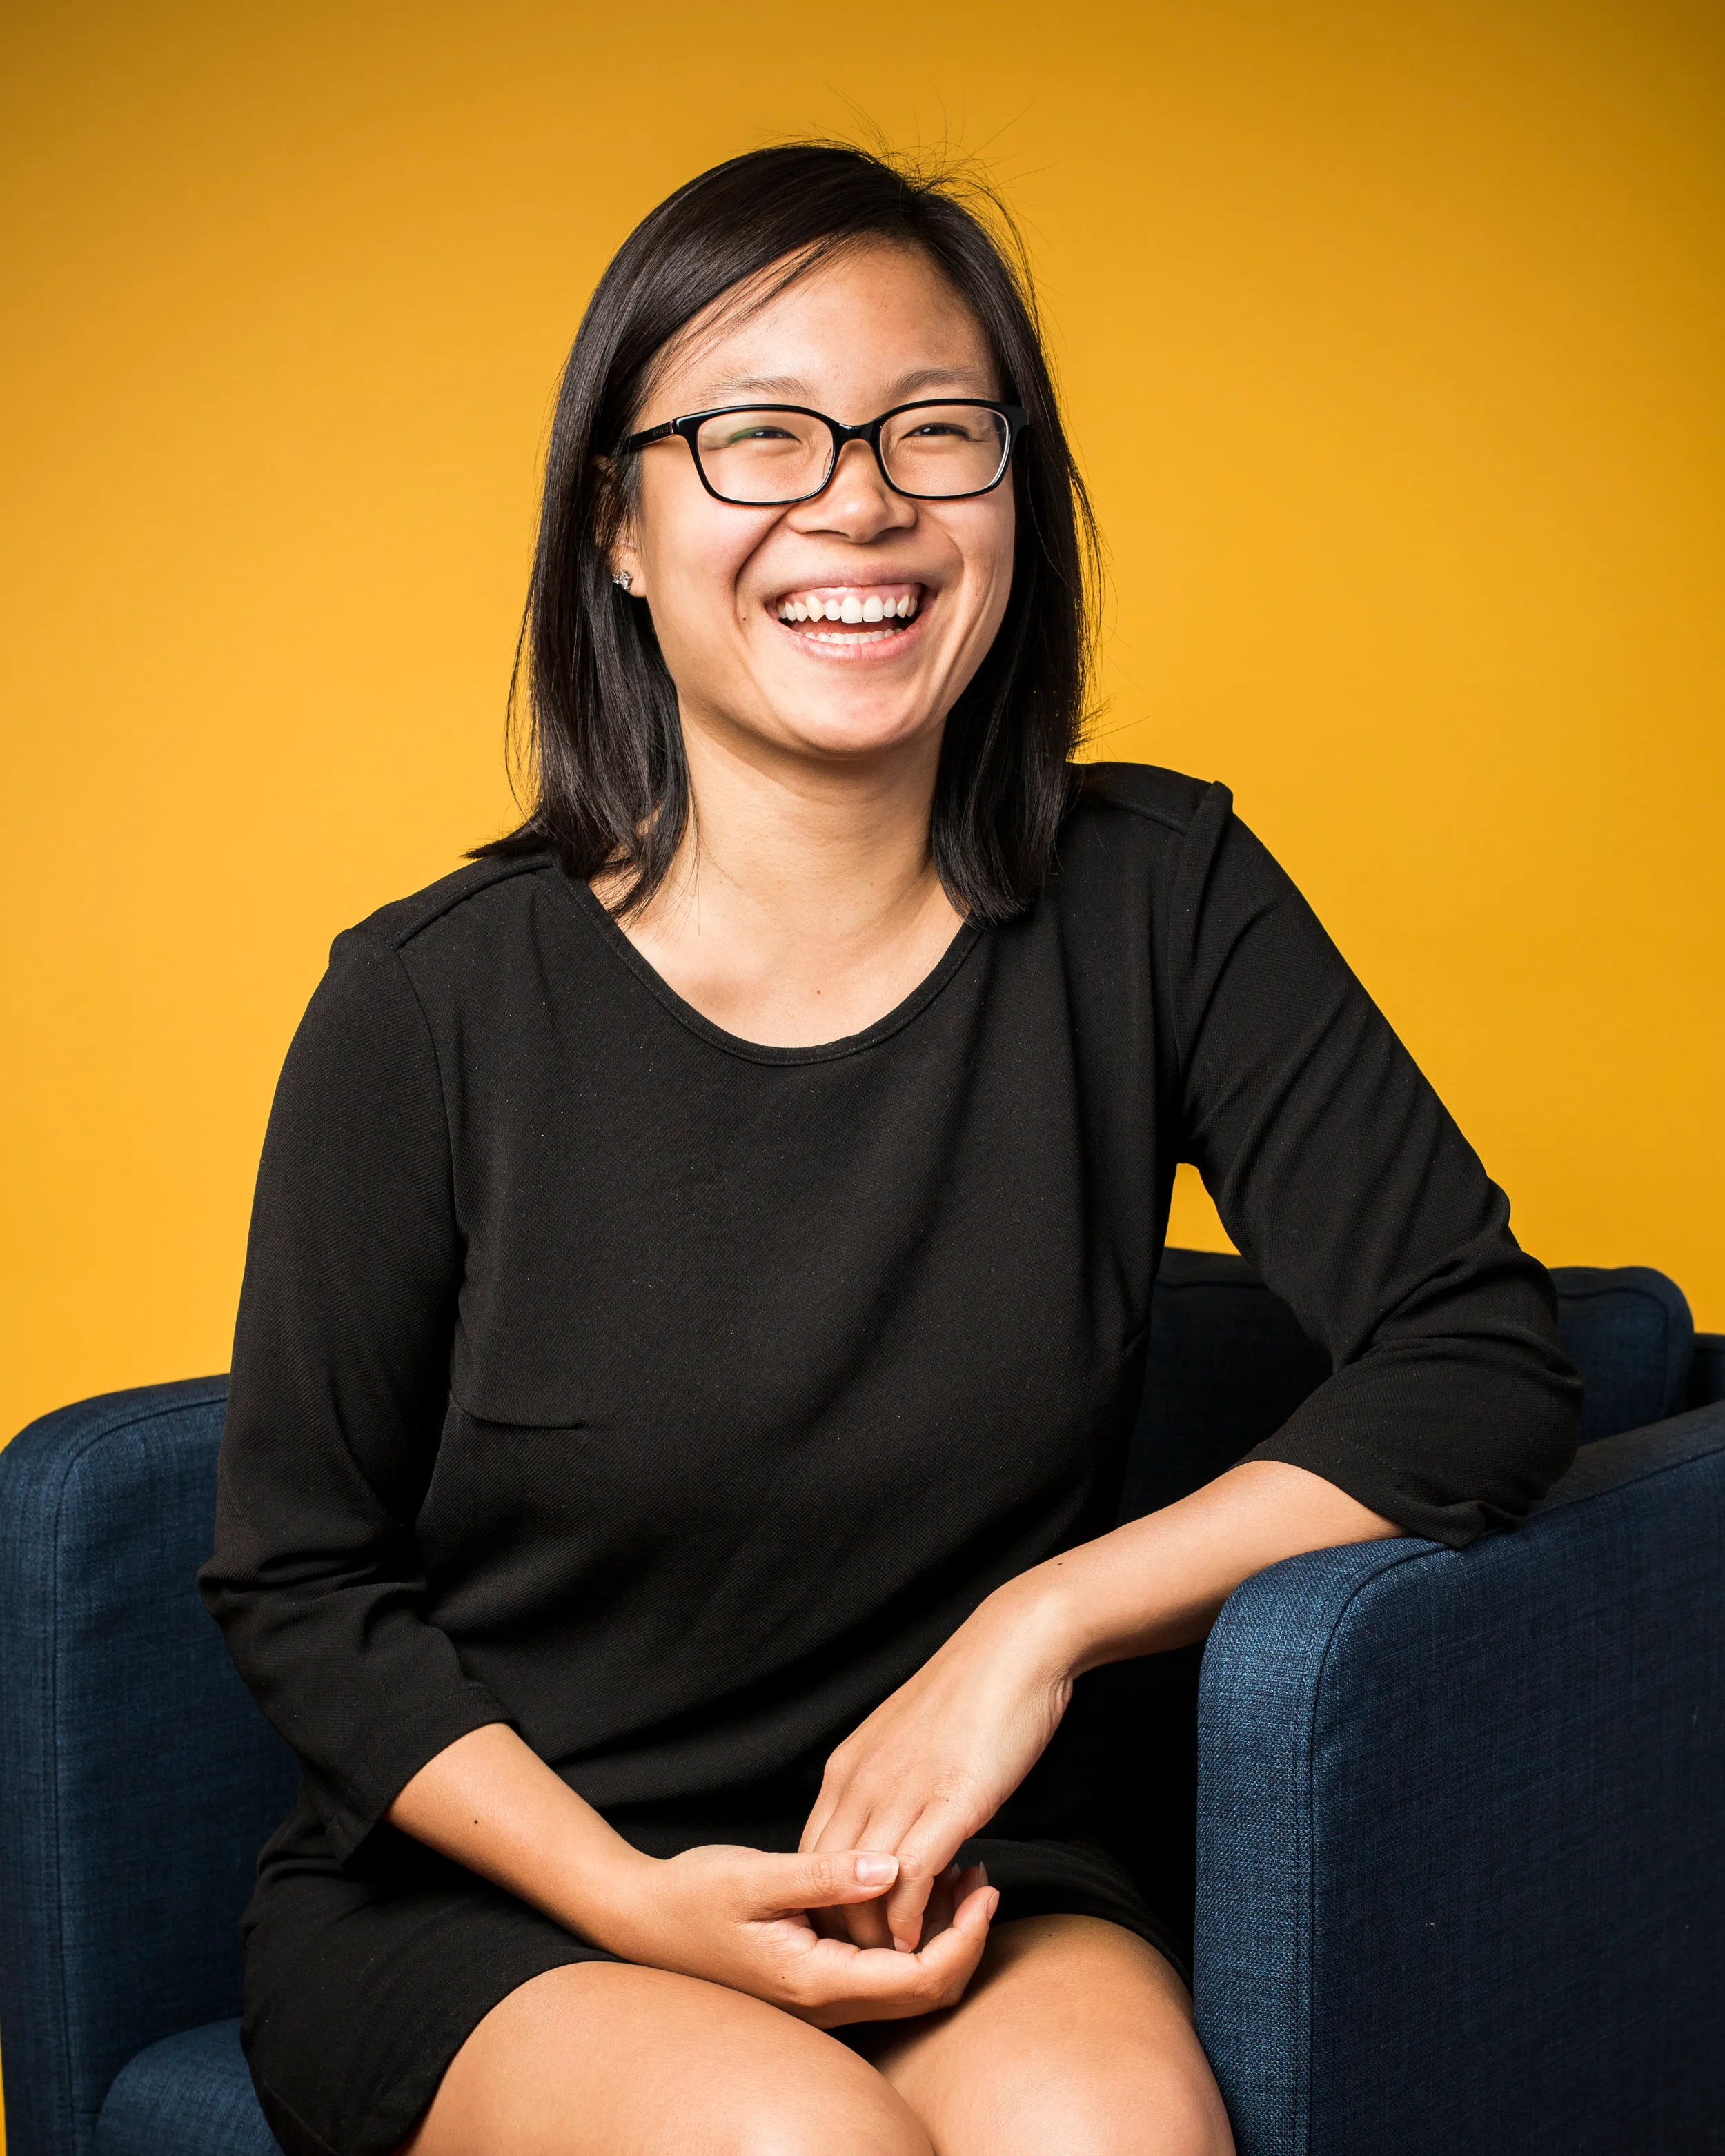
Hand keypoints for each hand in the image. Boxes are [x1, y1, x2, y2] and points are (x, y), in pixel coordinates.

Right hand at [600, 1843, 996, 2027]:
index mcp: (817, 1980)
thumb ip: (824, 1874)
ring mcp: (821, 1998)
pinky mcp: (816, 1979)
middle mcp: (826, 2003)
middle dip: (964, 1938)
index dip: (963, 1937)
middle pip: (925, 1992)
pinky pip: (882, 1972)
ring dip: (941, 1935)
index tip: (984, 1887)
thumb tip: (892, 1866)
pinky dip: (910, 1933)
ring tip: (955, 1871)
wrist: (642, 1919)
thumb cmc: (693, 1895)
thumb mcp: (756, 1876)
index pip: (919, 1978)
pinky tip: (910, 1883)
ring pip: (907, 1985)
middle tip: (980, 1876)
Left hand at [800, 1581, 1073, 1951]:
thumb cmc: (970, 1695)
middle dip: (842, 1932)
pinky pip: (912, 1879)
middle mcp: (860, 1782)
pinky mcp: (950, 1802)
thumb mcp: (904, 1743)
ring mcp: (902, 1792)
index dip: (823, 1907)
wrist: (1014, 1646)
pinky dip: (911, 1919)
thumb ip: (884, 1786)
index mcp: (845, 1768)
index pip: (807, 1859)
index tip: (849, 1935)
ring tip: (900, 1961)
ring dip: (877, 1937)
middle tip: (870, 1964)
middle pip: (825, 1883)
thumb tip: (886, 1831)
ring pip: (863, 1890)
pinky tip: (924, 1936)